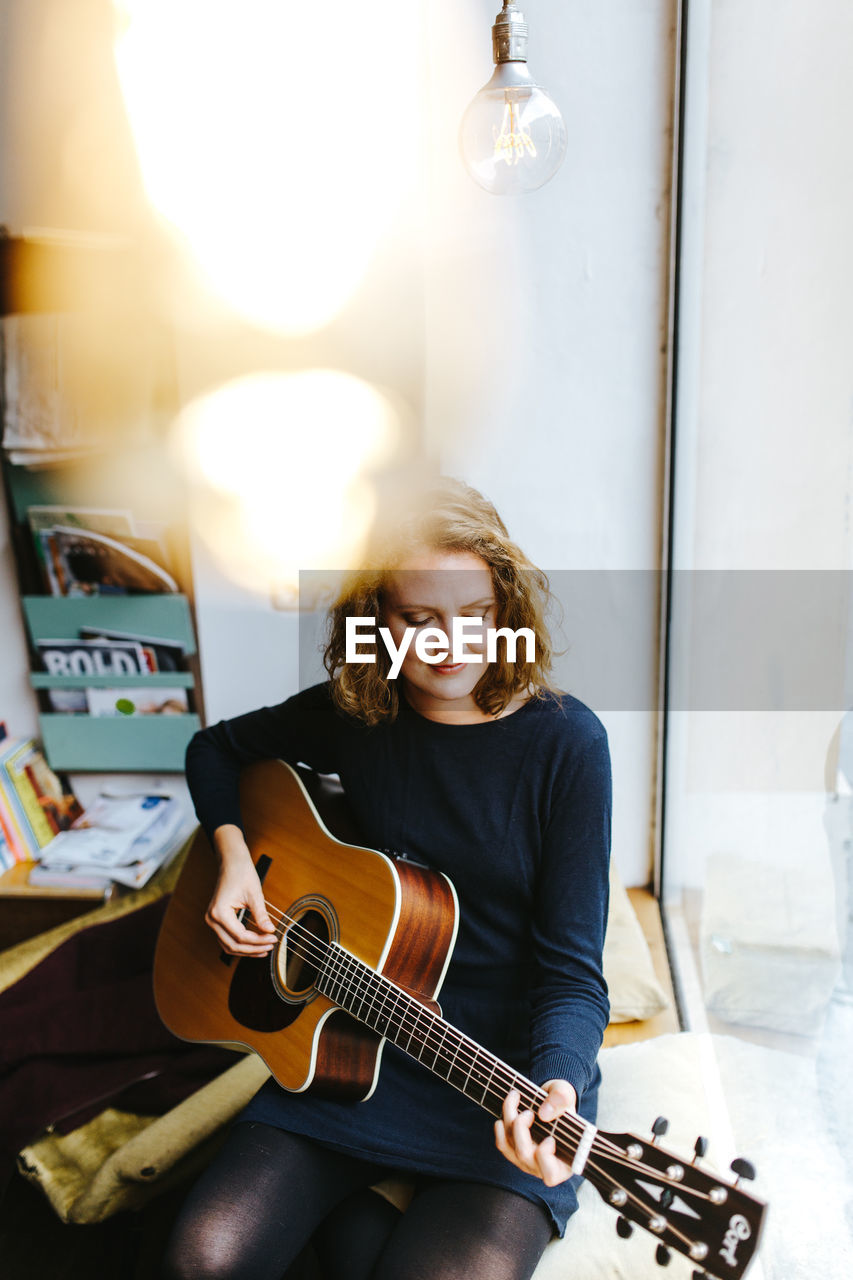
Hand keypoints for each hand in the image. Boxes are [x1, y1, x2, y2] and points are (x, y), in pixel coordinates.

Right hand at [205, 825, 276, 956]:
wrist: (231, 862)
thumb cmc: (241, 873)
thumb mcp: (255, 894)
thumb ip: (261, 915)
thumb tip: (270, 931)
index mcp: (219, 912)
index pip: (240, 936)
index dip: (258, 941)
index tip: (273, 939)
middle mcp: (212, 919)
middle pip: (233, 945)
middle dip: (253, 948)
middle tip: (271, 945)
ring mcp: (212, 921)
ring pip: (228, 946)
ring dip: (247, 950)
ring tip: (265, 948)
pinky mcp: (217, 920)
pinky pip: (227, 939)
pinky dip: (241, 944)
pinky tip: (255, 944)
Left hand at [494, 1079, 577, 1185]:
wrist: (550, 1102)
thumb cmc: (561, 1102)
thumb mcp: (567, 1094)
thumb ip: (561, 1098)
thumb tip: (543, 1114)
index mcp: (564, 1162)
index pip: (550, 1174)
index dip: (545, 1157)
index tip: (550, 1138)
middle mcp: (543, 1167)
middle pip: (524, 1155)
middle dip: (521, 1129)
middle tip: (529, 1112)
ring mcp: (527, 1161)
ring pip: (510, 1147)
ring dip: (509, 1121)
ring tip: (516, 1099)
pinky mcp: (514, 1152)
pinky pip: (502, 1144)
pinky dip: (501, 1127)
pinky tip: (507, 1110)